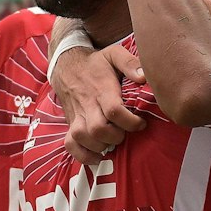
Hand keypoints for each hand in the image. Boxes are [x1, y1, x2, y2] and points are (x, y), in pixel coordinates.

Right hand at [51, 41, 146, 164]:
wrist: (66, 66)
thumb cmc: (96, 63)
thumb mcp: (114, 54)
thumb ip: (130, 63)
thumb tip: (144, 77)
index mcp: (101, 89)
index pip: (114, 111)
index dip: (130, 122)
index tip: (141, 123)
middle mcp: (87, 104)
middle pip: (98, 129)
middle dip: (116, 136)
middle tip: (126, 133)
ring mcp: (76, 116)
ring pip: (83, 138)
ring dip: (101, 145)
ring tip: (113, 141)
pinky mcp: (70, 124)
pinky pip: (70, 144)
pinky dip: (83, 155)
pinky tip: (97, 156)